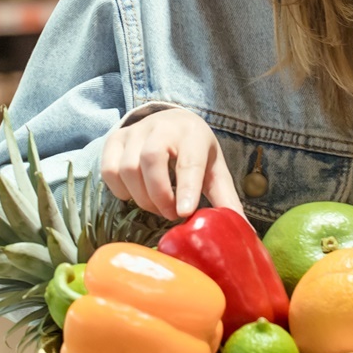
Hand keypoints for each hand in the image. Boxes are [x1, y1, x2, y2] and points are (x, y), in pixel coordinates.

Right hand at [100, 108, 243, 220]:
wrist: (172, 121)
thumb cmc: (195, 150)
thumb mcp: (214, 170)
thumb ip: (225, 199)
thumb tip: (243, 232)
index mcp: (193, 134)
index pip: (188, 161)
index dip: (186, 188)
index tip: (184, 212)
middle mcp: (161, 127)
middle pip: (151, 160)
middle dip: (160, 196)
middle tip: (172, 213)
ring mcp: (134, 131)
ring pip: (127, 168)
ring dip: (142, 197)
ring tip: (158, 205)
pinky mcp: (115, 139)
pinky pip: (108, 170)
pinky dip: (120, 190)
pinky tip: (136, 194)